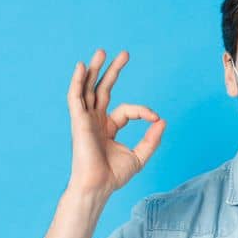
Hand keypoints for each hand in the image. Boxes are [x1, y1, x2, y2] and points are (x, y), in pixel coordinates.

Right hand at [66, 48, 165, 196]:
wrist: (99, 186)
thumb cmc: (114, 175)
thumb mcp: (140, 156)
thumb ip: (152, 138)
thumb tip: (162, 120)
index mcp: (109, 127)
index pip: (127, 110)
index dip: (143, 111)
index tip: (155, 118)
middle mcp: (95, 120)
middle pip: (103, 89)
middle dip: (113, 71)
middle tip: (124, 53)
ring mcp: (85, 119)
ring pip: (88, 88)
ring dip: (95, 70)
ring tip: (102, 51)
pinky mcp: (78, 121)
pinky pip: (75, 97)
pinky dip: (77, 81)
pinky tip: (81, 67)